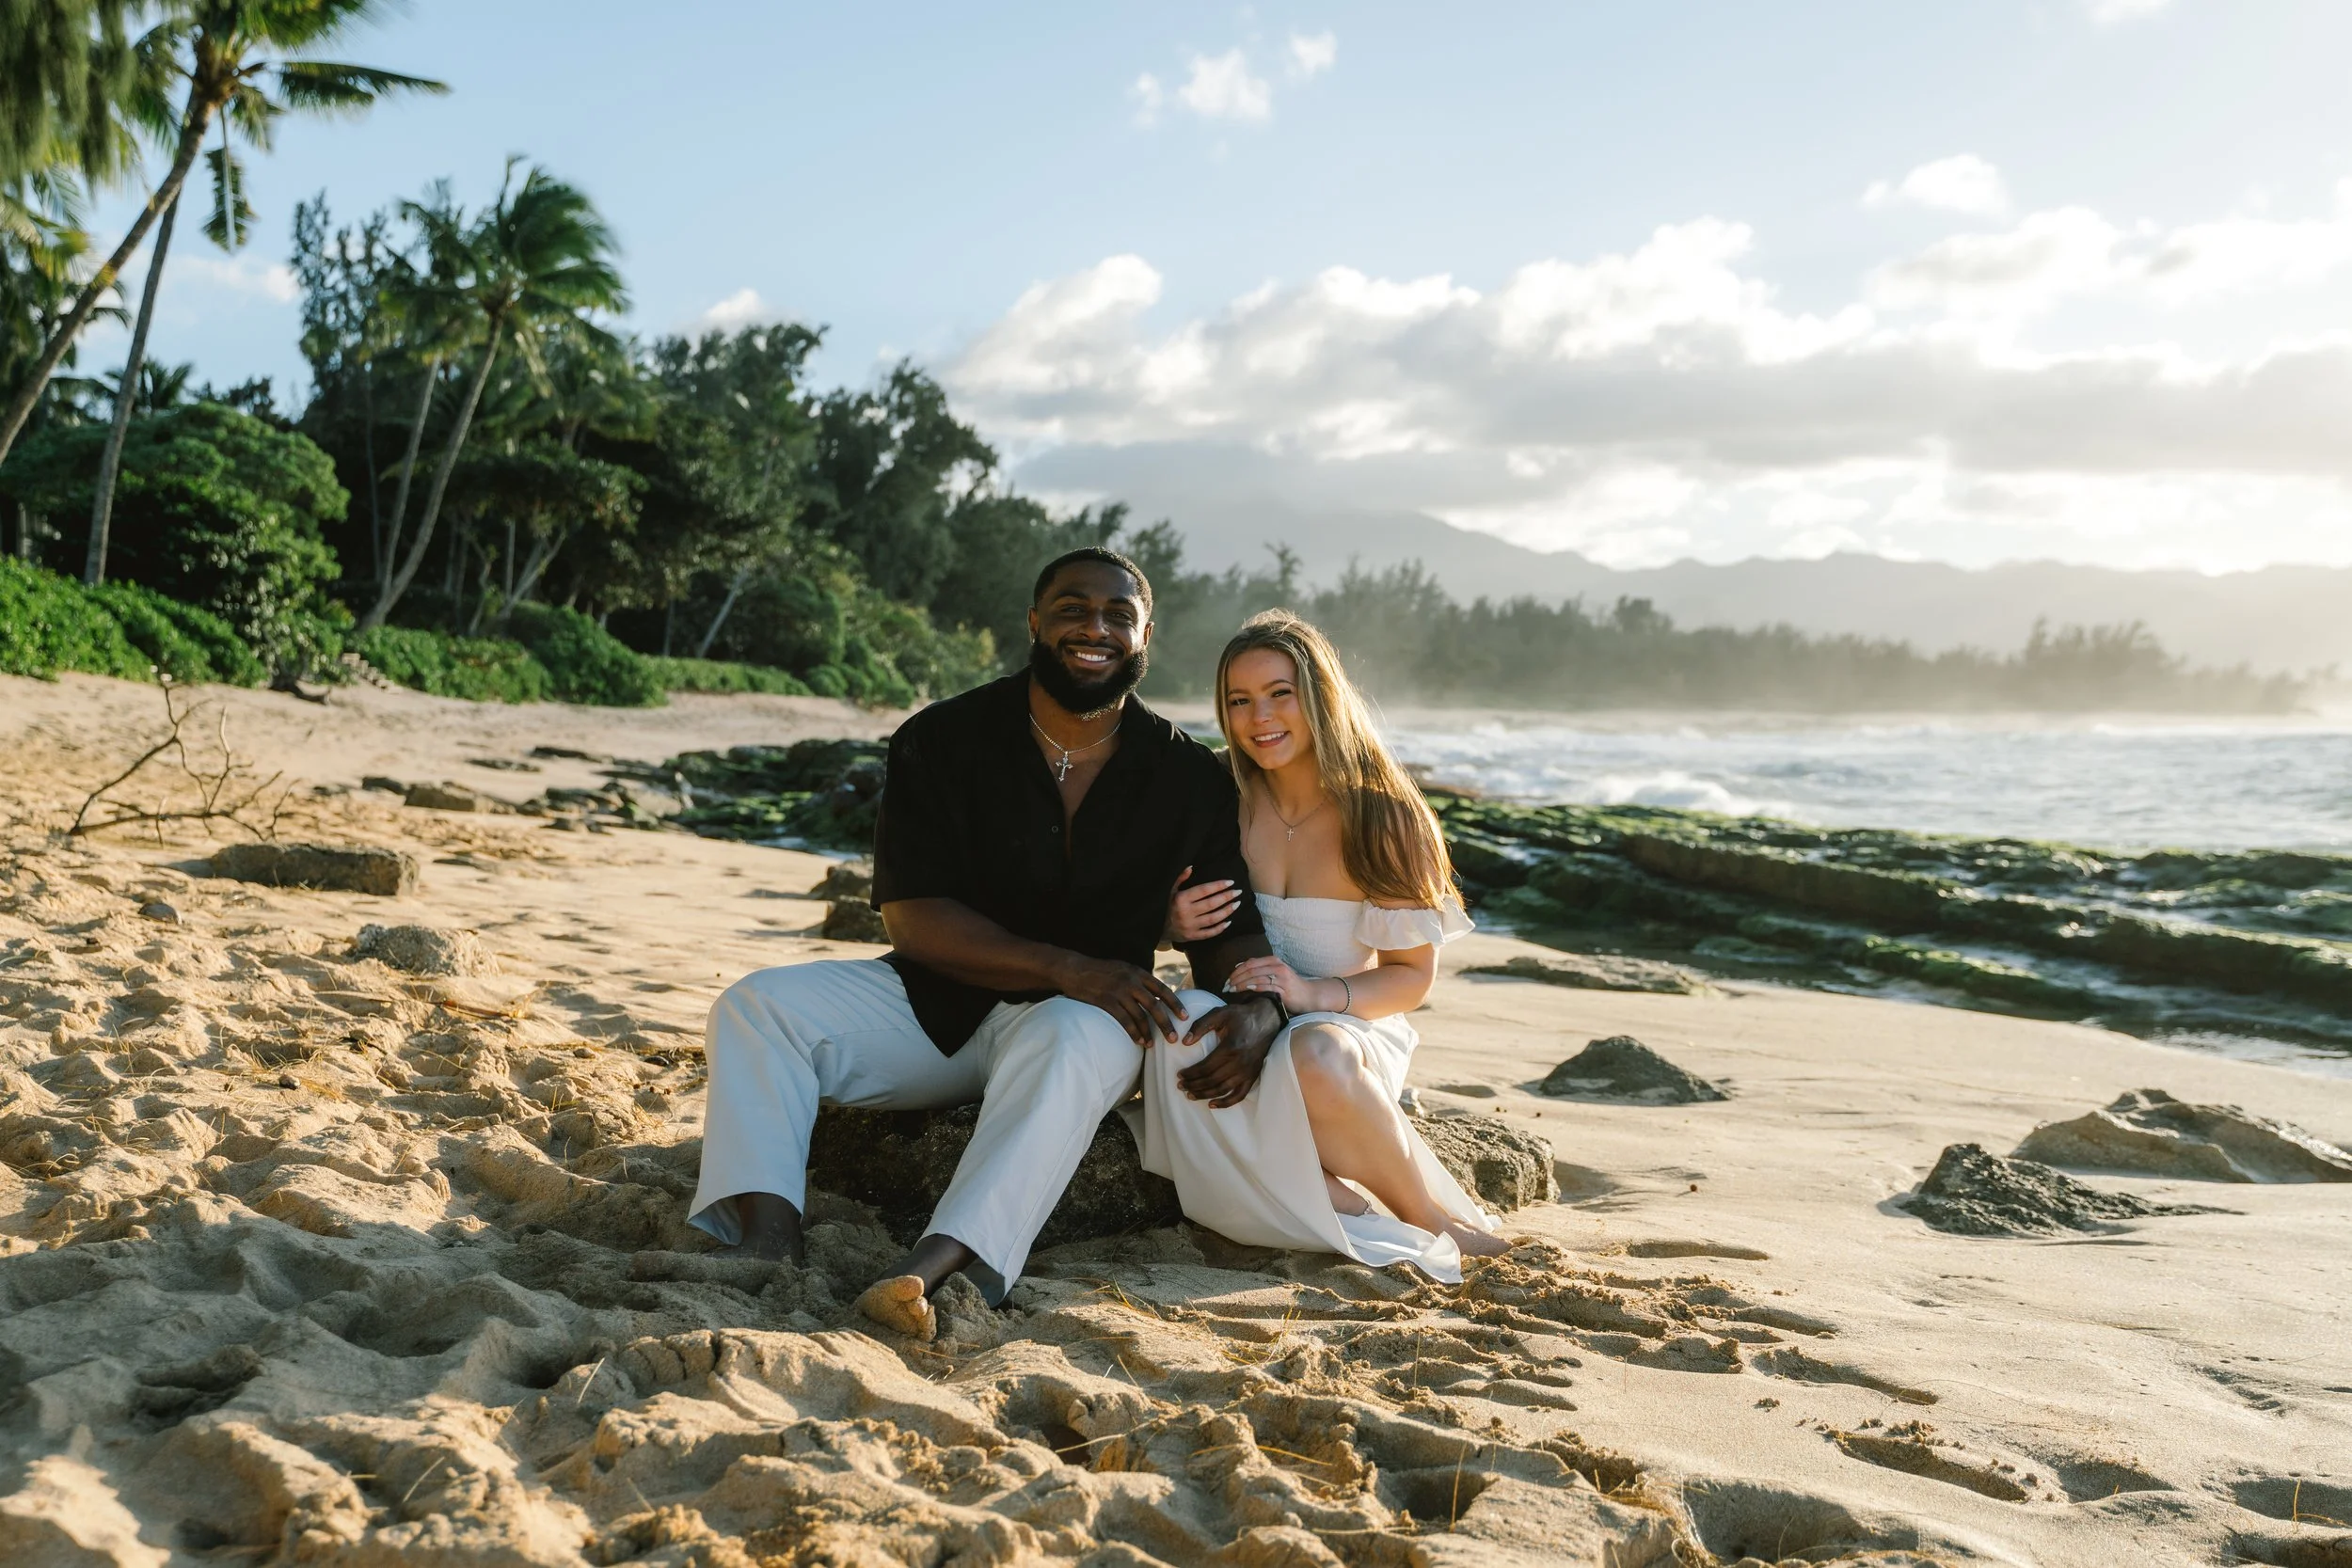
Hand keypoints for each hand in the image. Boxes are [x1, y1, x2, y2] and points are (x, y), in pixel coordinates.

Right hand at [1055, 954, 1184, 1044]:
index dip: (1175, 1004)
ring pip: (1140, 1016)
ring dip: (1148, 1033)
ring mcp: (1119, 992)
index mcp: (1138, 972)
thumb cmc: (1100, 970)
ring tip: (1152, 1045)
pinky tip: (1138, 1041)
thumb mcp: (1123, 968)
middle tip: (1174, 1039)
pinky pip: (1124, 1021)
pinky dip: (1133, 1033)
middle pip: (1155, 1006)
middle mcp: (1131, 981)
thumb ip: (1138, 979)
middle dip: (1166, 1024)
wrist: (1075, 969)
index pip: (1162, 989)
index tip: (1185, 1017)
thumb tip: (1153, 994)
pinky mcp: (1107, 1002)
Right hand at [1163, 865, 1242, 945]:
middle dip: (1226, 897)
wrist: (1155, 928)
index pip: (1204, 891)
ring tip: (1237, 904)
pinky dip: (1220, 928)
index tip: (1230, 882)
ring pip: (1212, 919)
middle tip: (1238, 892)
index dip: (1218, 886)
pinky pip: (1209, 933)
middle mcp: (1186, 913)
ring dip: (1226, 911)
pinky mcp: (1192, 937)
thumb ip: (1180, 878)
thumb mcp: (1169, 891)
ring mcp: (1190, 926)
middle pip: (1211, 904)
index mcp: (1181, 899)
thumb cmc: (1164, 906)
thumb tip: (1191, 867)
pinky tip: (1228, 922)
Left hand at [1177, 993, 1281, 1107]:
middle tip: (1180, 1086)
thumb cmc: (1241, 1016)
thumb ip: (1200, 1025)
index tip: (1179, 1074)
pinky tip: (1212, 1104)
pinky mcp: (1253, 1076)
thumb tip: (1185, 1042)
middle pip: (1212, 1080)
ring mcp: (1247, 1072)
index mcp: (1230, 1048)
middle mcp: (1239, 1063)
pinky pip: (1239, 1095)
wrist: (1267, 1020)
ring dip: (1204, 1095)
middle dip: (1194, 1085)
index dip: (1191, 1073)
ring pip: (1222, 1089)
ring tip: (1190, 1095)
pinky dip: (1226, 1103)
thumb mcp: (1220, 1013)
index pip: (1205, 1067)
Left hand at [1222, 954, 1319, 1012]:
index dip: (1236, 971)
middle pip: (1251, 969)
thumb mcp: (1274, 973)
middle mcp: (1277, 966)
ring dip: (1241, 984)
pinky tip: (1245, 989)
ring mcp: (1281, 977)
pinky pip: (1265, 986)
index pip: (1249, 963)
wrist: (1309, 995)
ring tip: (1231, 990)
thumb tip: (1238, 966)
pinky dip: (1254, 986)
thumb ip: (1258, 968)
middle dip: (1235, 978)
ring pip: (1256, 977)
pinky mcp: (1284, 988)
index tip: (1226, 980)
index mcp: (1273, 960)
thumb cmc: (1289, 985)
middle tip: (1226, 987)